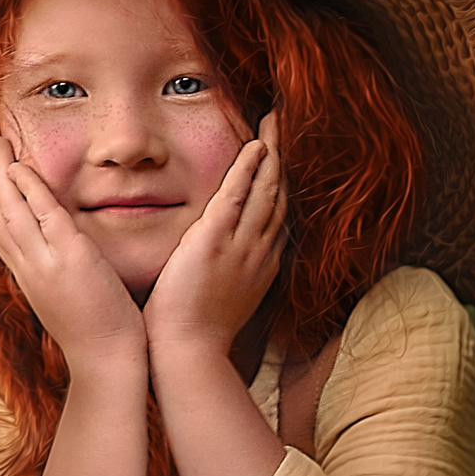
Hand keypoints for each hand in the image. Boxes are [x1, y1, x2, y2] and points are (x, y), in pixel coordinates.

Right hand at [0, 129, 145, 372]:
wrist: (105, 361)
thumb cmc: (94, 332)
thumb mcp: (64, 297)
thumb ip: (54, 270)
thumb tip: (52, 253)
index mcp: (26, 273)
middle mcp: (26, 266)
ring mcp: (44, 263)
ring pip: (9, 209)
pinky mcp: (69, 260)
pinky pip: (42, 216)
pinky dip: (28, 189)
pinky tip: (19, 167)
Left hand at [143, 110, 286, 359]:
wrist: (189, 354)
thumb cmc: (197, 333)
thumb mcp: (222, 297)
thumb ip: (226, 273)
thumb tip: (220, 261)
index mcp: (261, 264)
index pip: (276, 214)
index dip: (281, 182)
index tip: (281, 157)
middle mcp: (259, 252)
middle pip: (278, 195)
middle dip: (283, 157)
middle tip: (286, 124)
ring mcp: (241, 247)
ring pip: (266, 190)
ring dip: (272, 152)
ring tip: (275, 122)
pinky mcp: (215, 242)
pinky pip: (238, 196)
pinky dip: (249, 169)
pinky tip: (255, 145)